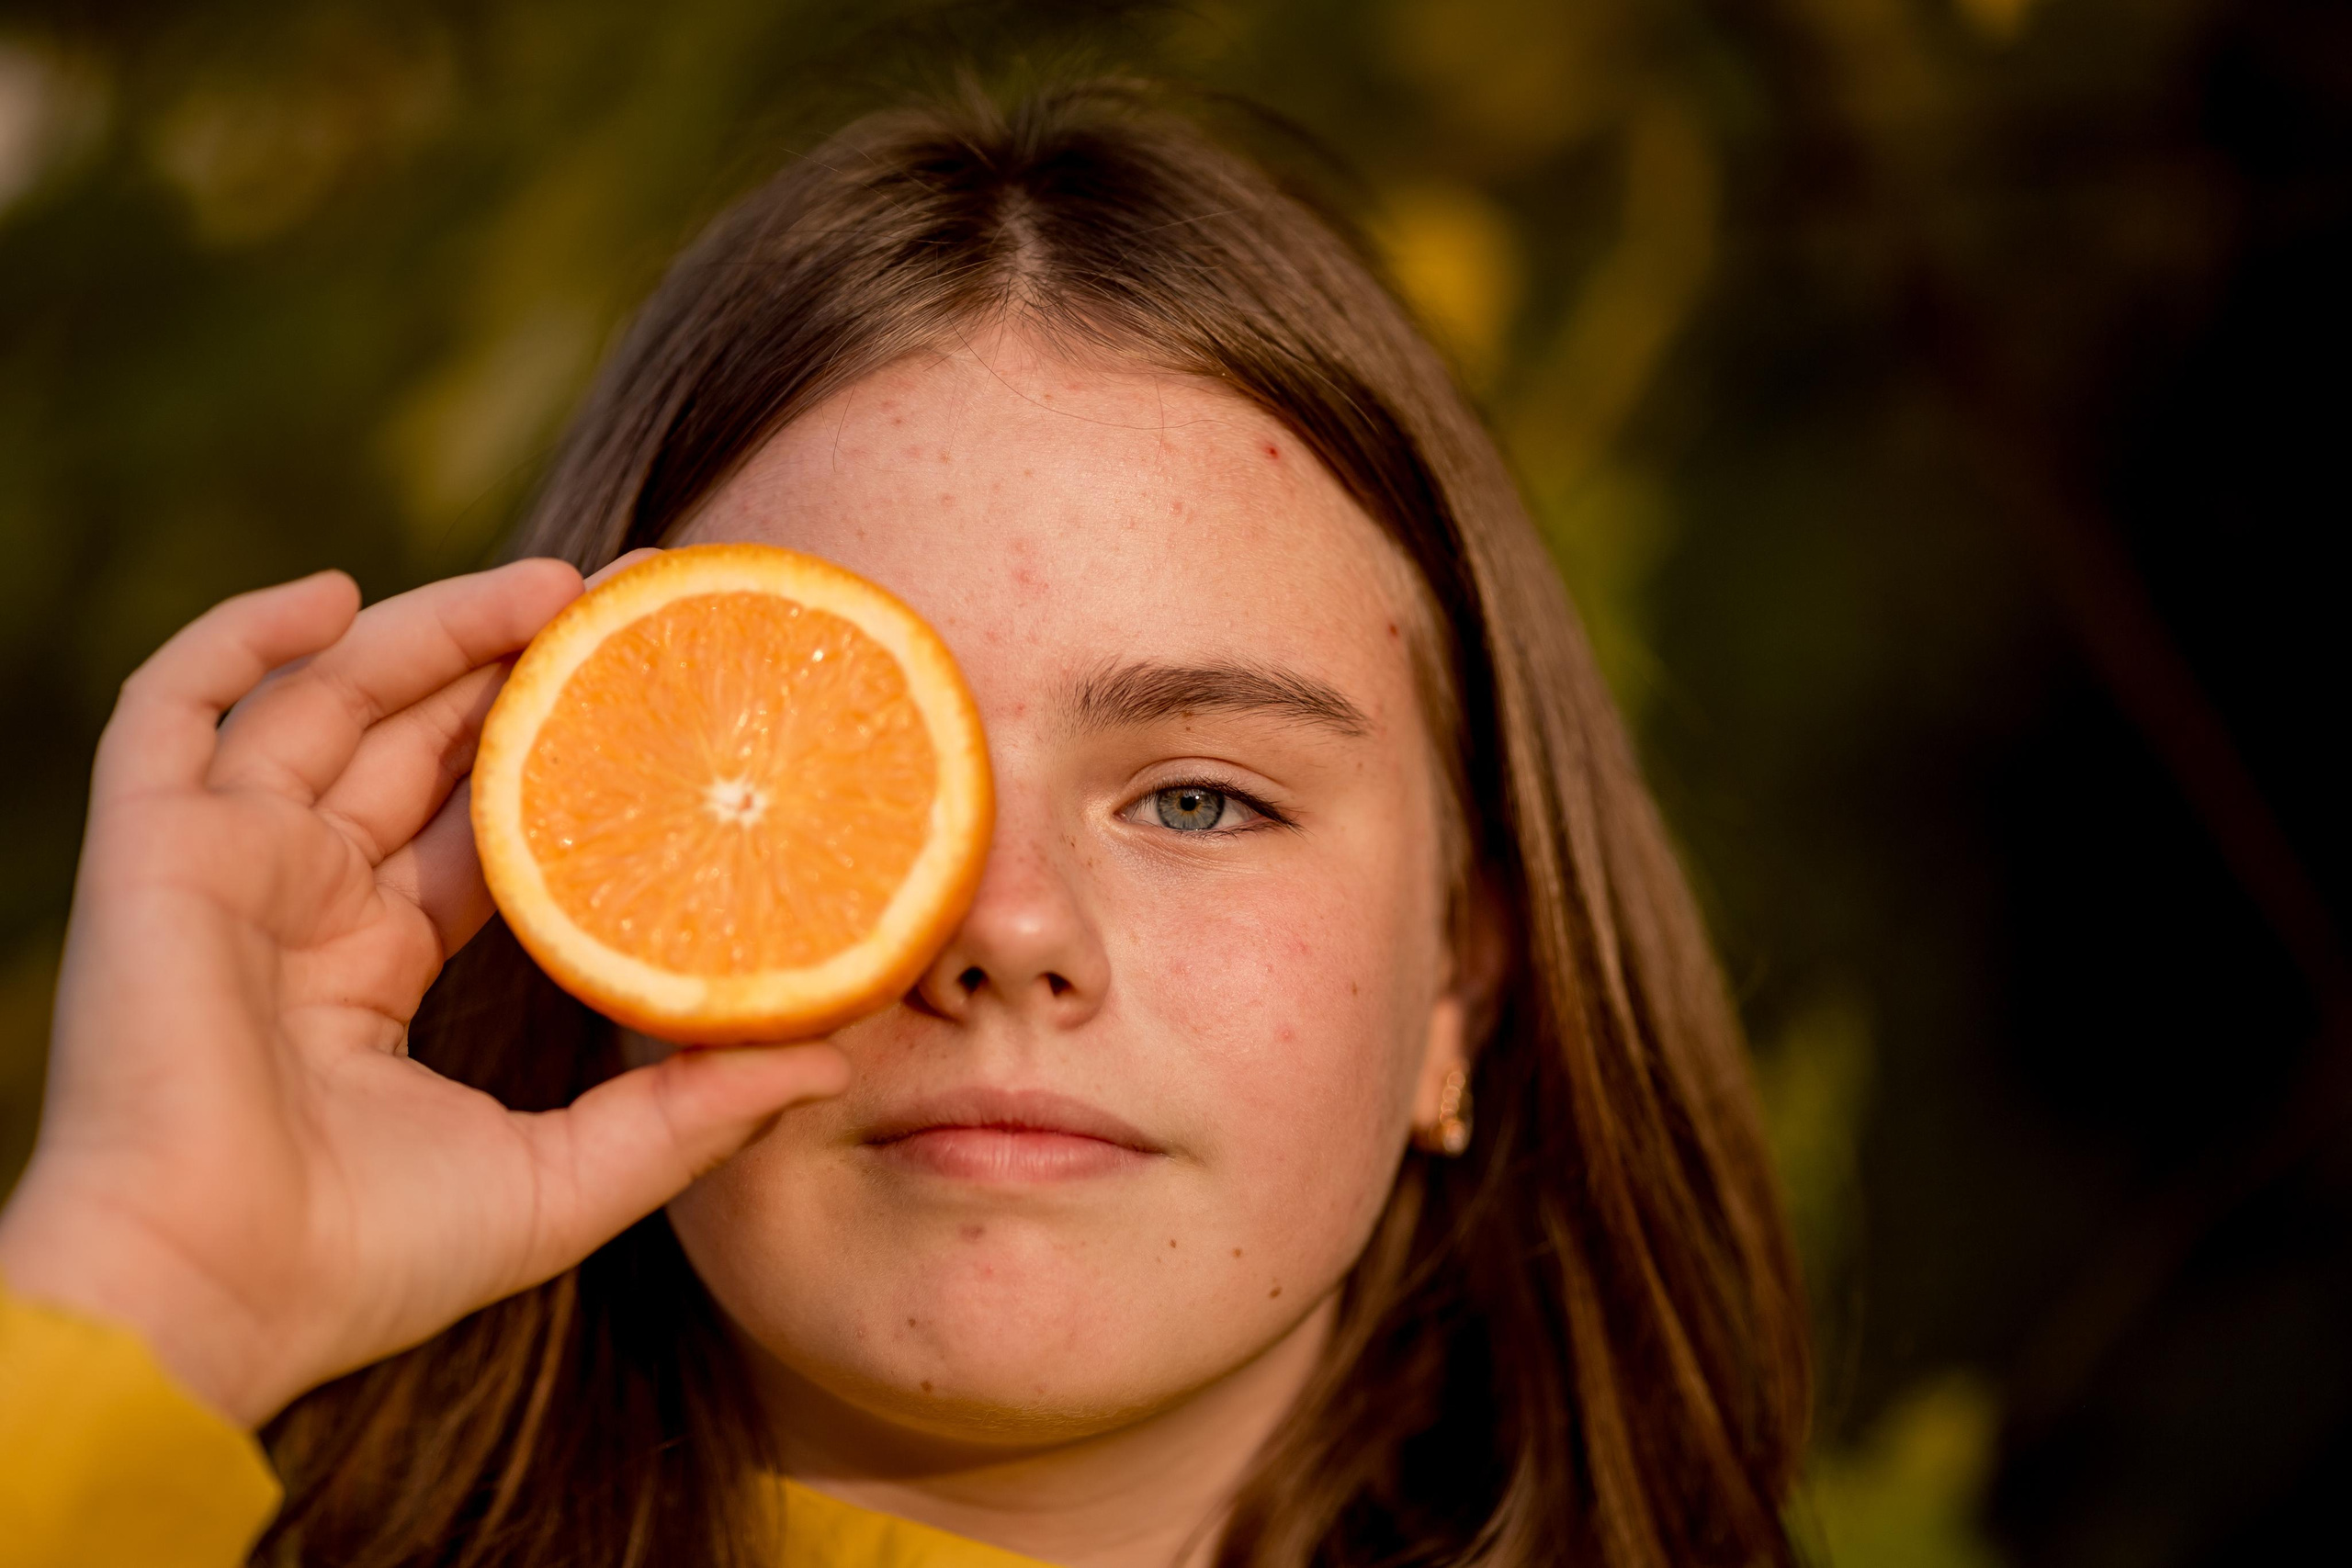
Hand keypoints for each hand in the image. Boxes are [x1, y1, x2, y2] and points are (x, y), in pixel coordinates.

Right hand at [0, 556, 848, 1425]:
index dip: (567, 750)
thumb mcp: (572, 1175)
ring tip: (548, 586)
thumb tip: (839, 1061)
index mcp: (375, 965)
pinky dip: (239, 637)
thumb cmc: (371, 1261)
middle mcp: (302, 901)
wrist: (211, 1299)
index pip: (484, 824)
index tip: (662, 689)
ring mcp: (225, 869)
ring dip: (430, 630)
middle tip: (629, 602)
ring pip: (326, 701)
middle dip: (515, 662)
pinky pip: (170, 709)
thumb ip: (693, 1111)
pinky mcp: (153, 852)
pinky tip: (335, 593)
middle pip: (415, 740)